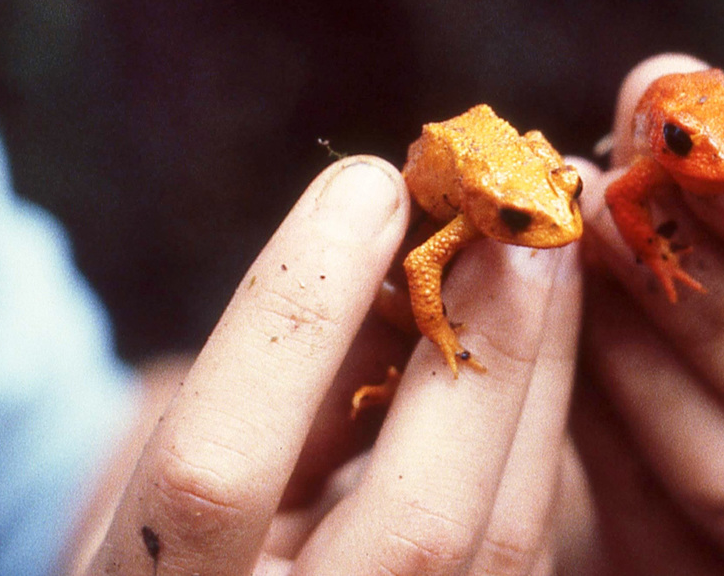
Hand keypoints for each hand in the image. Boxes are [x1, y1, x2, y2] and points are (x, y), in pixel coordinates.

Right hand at [69, 156, 585, 574]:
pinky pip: (528, 540)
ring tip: (552, 260)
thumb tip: (387, 243)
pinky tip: (548, 343)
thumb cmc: (182, 558)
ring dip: (542, 377)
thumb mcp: (171, 486)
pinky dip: (541, 430)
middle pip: (420, 526)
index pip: (216, 474)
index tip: (364, 184)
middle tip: (517, 217)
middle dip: (483, 347)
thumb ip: (267, 388)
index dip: (294, 317)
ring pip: (508, 538)